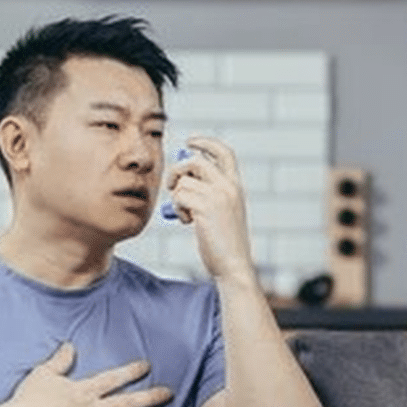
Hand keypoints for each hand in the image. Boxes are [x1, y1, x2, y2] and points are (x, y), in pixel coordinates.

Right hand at [5, 342, 172, 406]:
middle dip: (150, 397)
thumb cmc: (29, 400)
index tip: (147, 366)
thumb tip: (69, 346)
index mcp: (84, 390)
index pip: (114, 378)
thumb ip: (60, 360)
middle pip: (127, 402)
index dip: (132, 371)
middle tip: (169, 394)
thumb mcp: (43, 373)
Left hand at [165, 136, 254, 280]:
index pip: (224, 152)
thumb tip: (183, 179)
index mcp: (235, 186)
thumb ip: (208, 193)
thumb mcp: (221, 212)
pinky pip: (178, 196)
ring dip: (177, 199)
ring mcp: (218, 195)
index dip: (205, 142)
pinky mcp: (205, 207)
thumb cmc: (223, 244)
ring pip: (183, 182)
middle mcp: (229, 186)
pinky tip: (188, 222)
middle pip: (195, 161)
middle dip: (177, 171)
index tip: (190, 141)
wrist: (233, 265)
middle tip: (171, 187)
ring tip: (187, 216)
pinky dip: (177, 209)